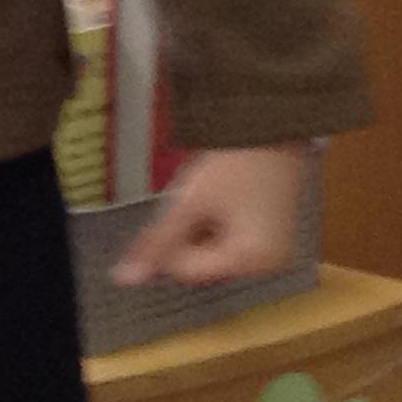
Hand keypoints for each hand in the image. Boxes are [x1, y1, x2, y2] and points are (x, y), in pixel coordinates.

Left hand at [113, 144, 310, 288]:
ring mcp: (274, 252)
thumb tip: (126, 277)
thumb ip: (156, 242)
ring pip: (216, 251)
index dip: (174, 239)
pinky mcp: (274, 237)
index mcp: (252, 261)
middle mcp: (268, 265)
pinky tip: (230, 197)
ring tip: (220, 193)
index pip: (188, 270)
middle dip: (193, 232)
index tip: (180, 208)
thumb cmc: (237, 158)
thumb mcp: (188, 200)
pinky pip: (234, 241)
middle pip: (203, 263)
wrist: (270, 125)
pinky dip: (223, 223)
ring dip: (206, 227)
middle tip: (202, 197)